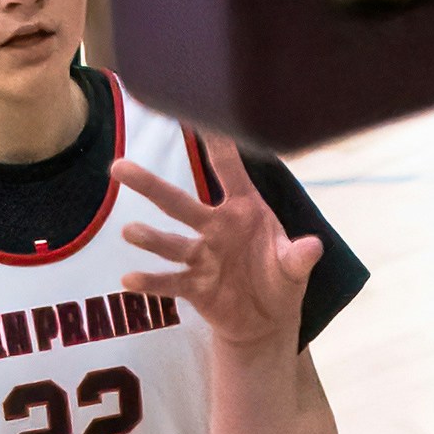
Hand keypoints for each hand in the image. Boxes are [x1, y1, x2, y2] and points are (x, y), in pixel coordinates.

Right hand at [116, 152, 320, 358]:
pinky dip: (150, 283)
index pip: (228, 170)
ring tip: (129, 231)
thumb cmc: (279, 278)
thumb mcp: (294, 267)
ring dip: (150, 238)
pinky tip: (128, 280)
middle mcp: (215, 228)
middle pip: (179, 203)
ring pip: (170, 244)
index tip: (195, 113)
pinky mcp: (194, 287)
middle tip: (119, 167)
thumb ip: (299, 257)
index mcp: (243, 210)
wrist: (267, 320)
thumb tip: (314, 247)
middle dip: (150, 185)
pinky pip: (170, 282)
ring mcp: (201, 257)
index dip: (216, 142)